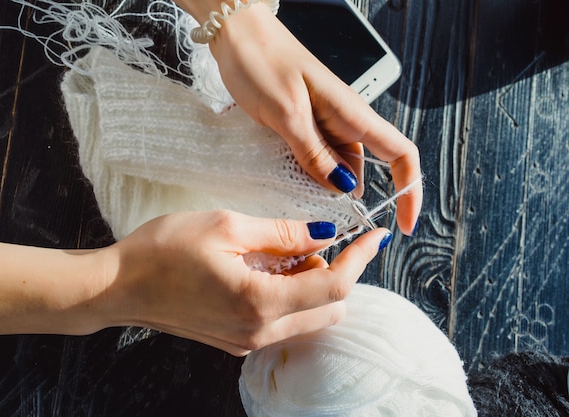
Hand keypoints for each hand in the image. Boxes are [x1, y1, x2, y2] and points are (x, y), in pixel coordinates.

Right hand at [97, 210, 391, 355]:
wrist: (119, 287)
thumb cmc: (163, 250)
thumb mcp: (227, 226)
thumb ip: (283, 234)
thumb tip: (324, 234)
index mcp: (260, 301)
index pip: (334, 286)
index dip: (360, 259)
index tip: (374, 236)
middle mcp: (260, 331)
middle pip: (330, 309)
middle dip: (335, 272)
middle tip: (313, 240)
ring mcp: (248, 341)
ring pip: (309, 318)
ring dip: (312, 285)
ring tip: (282, 252)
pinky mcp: (237, 341)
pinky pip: (284, 322)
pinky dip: (291, 296)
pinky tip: (266, 269)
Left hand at [207, 3, 421, 233]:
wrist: (237, 34)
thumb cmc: (262, 62)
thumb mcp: (287, 114)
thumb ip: (314, 153)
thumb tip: (343, 187)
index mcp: (351, 113)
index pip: (401, 154)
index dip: (410, 190)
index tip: (405, 224)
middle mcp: (344, 120)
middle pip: (364, 169)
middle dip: (351, 199)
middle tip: (323, 221)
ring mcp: (324, 122)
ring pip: (336, 166)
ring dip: (324, 188)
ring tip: (296, 199)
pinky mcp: (304, 124)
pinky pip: (315, 157)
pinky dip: (306, 174)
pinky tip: (287, 181)